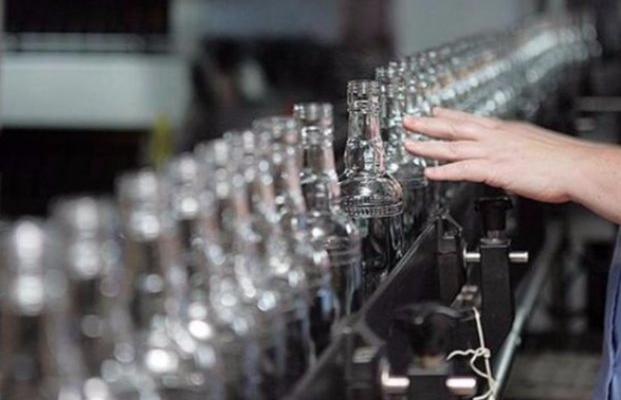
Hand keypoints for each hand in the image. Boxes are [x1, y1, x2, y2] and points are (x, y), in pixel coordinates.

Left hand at [403, 108, 598, 203]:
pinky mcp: (494, 170)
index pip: (470, 119)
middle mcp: (494, 138)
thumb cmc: (560, 159)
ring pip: (452, 148)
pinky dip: (443, 172)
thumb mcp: (531, 143)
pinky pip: (462, 170)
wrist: (575, 167)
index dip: (448, 115)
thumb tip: (507, 152)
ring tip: (408, 146)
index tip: (433, 110)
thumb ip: (513, 146)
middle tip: (408, 122)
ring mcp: (492, 153)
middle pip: (454, 129)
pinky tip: (429, 173)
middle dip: (428, 125)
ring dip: (427, 147)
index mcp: (504, 130)